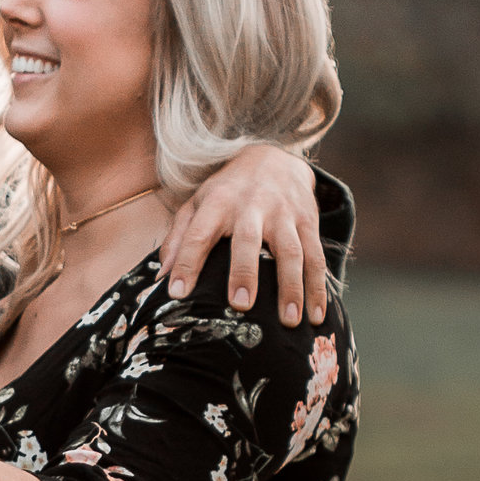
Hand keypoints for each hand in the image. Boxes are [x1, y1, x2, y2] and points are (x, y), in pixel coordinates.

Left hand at [159, 146, 327, 325]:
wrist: (274, 158)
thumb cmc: (227, 191)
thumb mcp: (197, 204)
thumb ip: (178, 238)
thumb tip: (161, 277)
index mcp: (218, 202)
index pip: (198, 233)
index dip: (187, 262)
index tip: (178, 294)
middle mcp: (252, 205)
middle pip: (247, 239)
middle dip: (245, 272)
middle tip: (241, 306)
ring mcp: (284, 213)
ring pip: (290, 251)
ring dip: (292, 287)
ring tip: (290, 322)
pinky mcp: (308, 221)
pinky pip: (316, 256)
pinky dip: (318, 287)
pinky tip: (316, 315)